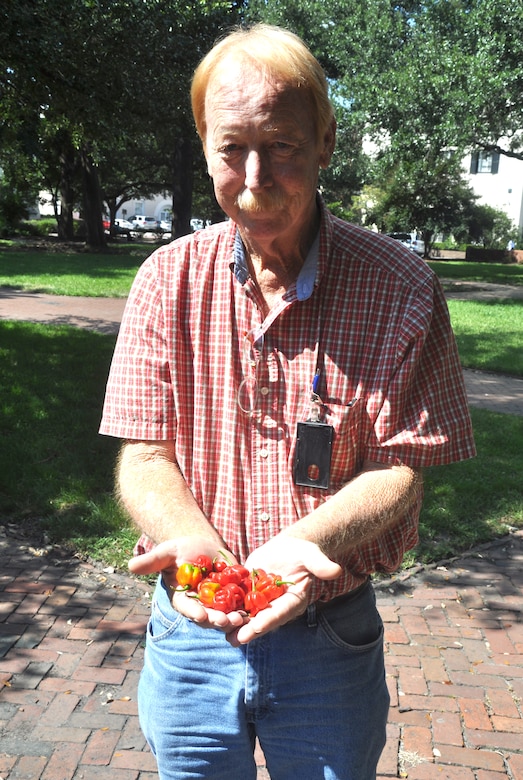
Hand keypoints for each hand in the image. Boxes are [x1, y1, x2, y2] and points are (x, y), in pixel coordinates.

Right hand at [128, 537, 248, 632]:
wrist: (202, 545)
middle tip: (227, 621)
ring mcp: (218, 602)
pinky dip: (248, 607)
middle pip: (209, 616)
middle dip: (217, 620)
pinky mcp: (234, 595)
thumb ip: (152, 560)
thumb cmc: (180, 549)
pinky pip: (241, 603)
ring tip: (242, 618)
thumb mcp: (166, 552)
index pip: (188, 609)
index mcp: (183, 599)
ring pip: (226, 614)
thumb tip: (130, 565)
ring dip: (234, 618)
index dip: (195, 613)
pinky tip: (256, 608)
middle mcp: (200, 605)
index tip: (201, 616)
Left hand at [226, 537, 341, 645]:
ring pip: (246, 615)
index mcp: (292, 601)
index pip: (279, 614)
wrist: (288, 548)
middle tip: (233, 639)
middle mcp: (275, 606)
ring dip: (233, 623)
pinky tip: (211, 613)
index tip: (254, 629)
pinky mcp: (248, 593)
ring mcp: (261, 602)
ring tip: (220, 631)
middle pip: (260, 621)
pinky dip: (224, 608)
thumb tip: (335, 571)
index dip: (266, 622)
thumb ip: (320, 565)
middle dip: (247, 630)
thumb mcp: (311, 556)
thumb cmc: (303, 552)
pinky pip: (236, 602)